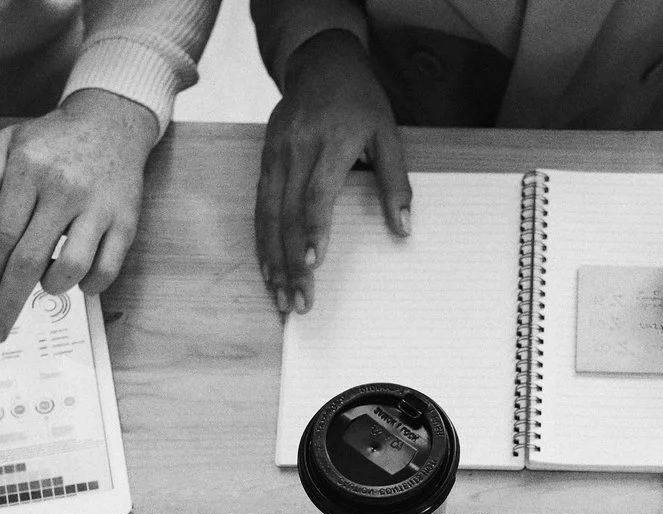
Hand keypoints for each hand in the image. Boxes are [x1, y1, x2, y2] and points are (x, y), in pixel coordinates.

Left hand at [0, 88, 159, 342]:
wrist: (113, 120)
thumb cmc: (56, 136)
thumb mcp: (13, 141)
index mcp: (30, 170)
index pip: (2, 233)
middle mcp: (63, 189)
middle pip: (30, 260)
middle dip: (9, 301)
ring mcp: (98, 207)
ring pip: (71, 267)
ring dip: (52, 288)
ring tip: (44, 287)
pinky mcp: (125, 220)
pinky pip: (108, 268)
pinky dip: (90, 285)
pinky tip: (78, 282)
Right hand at [257, 28, 410, 316]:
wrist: (321, 62)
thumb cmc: (360, 101)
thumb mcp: (388, 134)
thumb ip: (395, 182)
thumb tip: (403, 228)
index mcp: (331, 143)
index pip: (316, 194)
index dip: (312, 231)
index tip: (310, 265)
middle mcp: (297, 150)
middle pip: (288, 213)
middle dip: (290, 262)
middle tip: (298, 301)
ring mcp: (276, 154)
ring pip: (267, 214)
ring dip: (271, 259)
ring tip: (280, 296)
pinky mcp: (264, 158)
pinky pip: (259, 205)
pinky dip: (261, 240)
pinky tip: (267, 268)